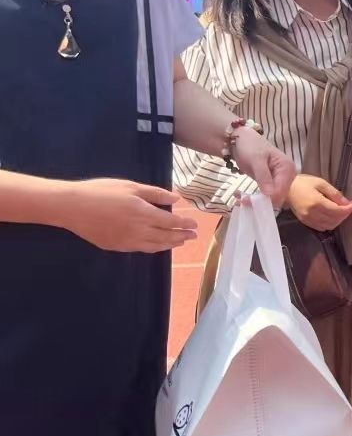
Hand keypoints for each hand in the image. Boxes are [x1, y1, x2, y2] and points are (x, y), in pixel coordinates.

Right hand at [64, 178, 198, 252]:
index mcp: (143, 213)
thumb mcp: (131, 186)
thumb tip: (176, 199)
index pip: (171, 222)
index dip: (184, 224)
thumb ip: (156, 194)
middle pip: (165, 236)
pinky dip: (153, 247)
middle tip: (193, 236)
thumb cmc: (102, 191)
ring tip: (180, 242)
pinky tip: (157, 245)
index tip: (195, 224)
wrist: (72, 207)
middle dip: (181, 236)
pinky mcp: (115, 246)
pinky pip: (140, 249)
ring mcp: (126, 241)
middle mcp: (137, 230)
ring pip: (154, 246)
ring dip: (170, 244)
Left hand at [231, 129, 295, 208]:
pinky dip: (254, 198)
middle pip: (278, 197)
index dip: (267, 199)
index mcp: (287, 168)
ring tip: (239, 198)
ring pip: (271, 199)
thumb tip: (270, 195)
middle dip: (260, 201)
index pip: (281, 191)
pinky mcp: (272, 183)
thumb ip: (264, 177)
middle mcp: (288, 175)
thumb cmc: (250, 146)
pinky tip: (242, 197)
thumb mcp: (256, 160)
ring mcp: (280, 180)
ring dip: (255, 201)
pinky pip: (266, 196)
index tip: (248, 201)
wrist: (242, 141)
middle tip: (241, 200)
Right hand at [285, 174, 351, 230]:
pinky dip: (329, 223)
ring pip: (328, 226)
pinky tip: (331, 216)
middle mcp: (312, 213)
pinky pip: (321, 227)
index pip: (337, 211)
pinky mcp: (304, 222)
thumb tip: (346, 203)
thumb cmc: (304, 183)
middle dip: (344, 215)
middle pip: (334, 220)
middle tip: (348, 207)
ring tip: (341, 212)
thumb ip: (334, 194)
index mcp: (316, 202)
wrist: (287, 189)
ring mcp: (307, 219)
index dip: (347, 209)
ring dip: (338, 220)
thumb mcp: (321, 183)